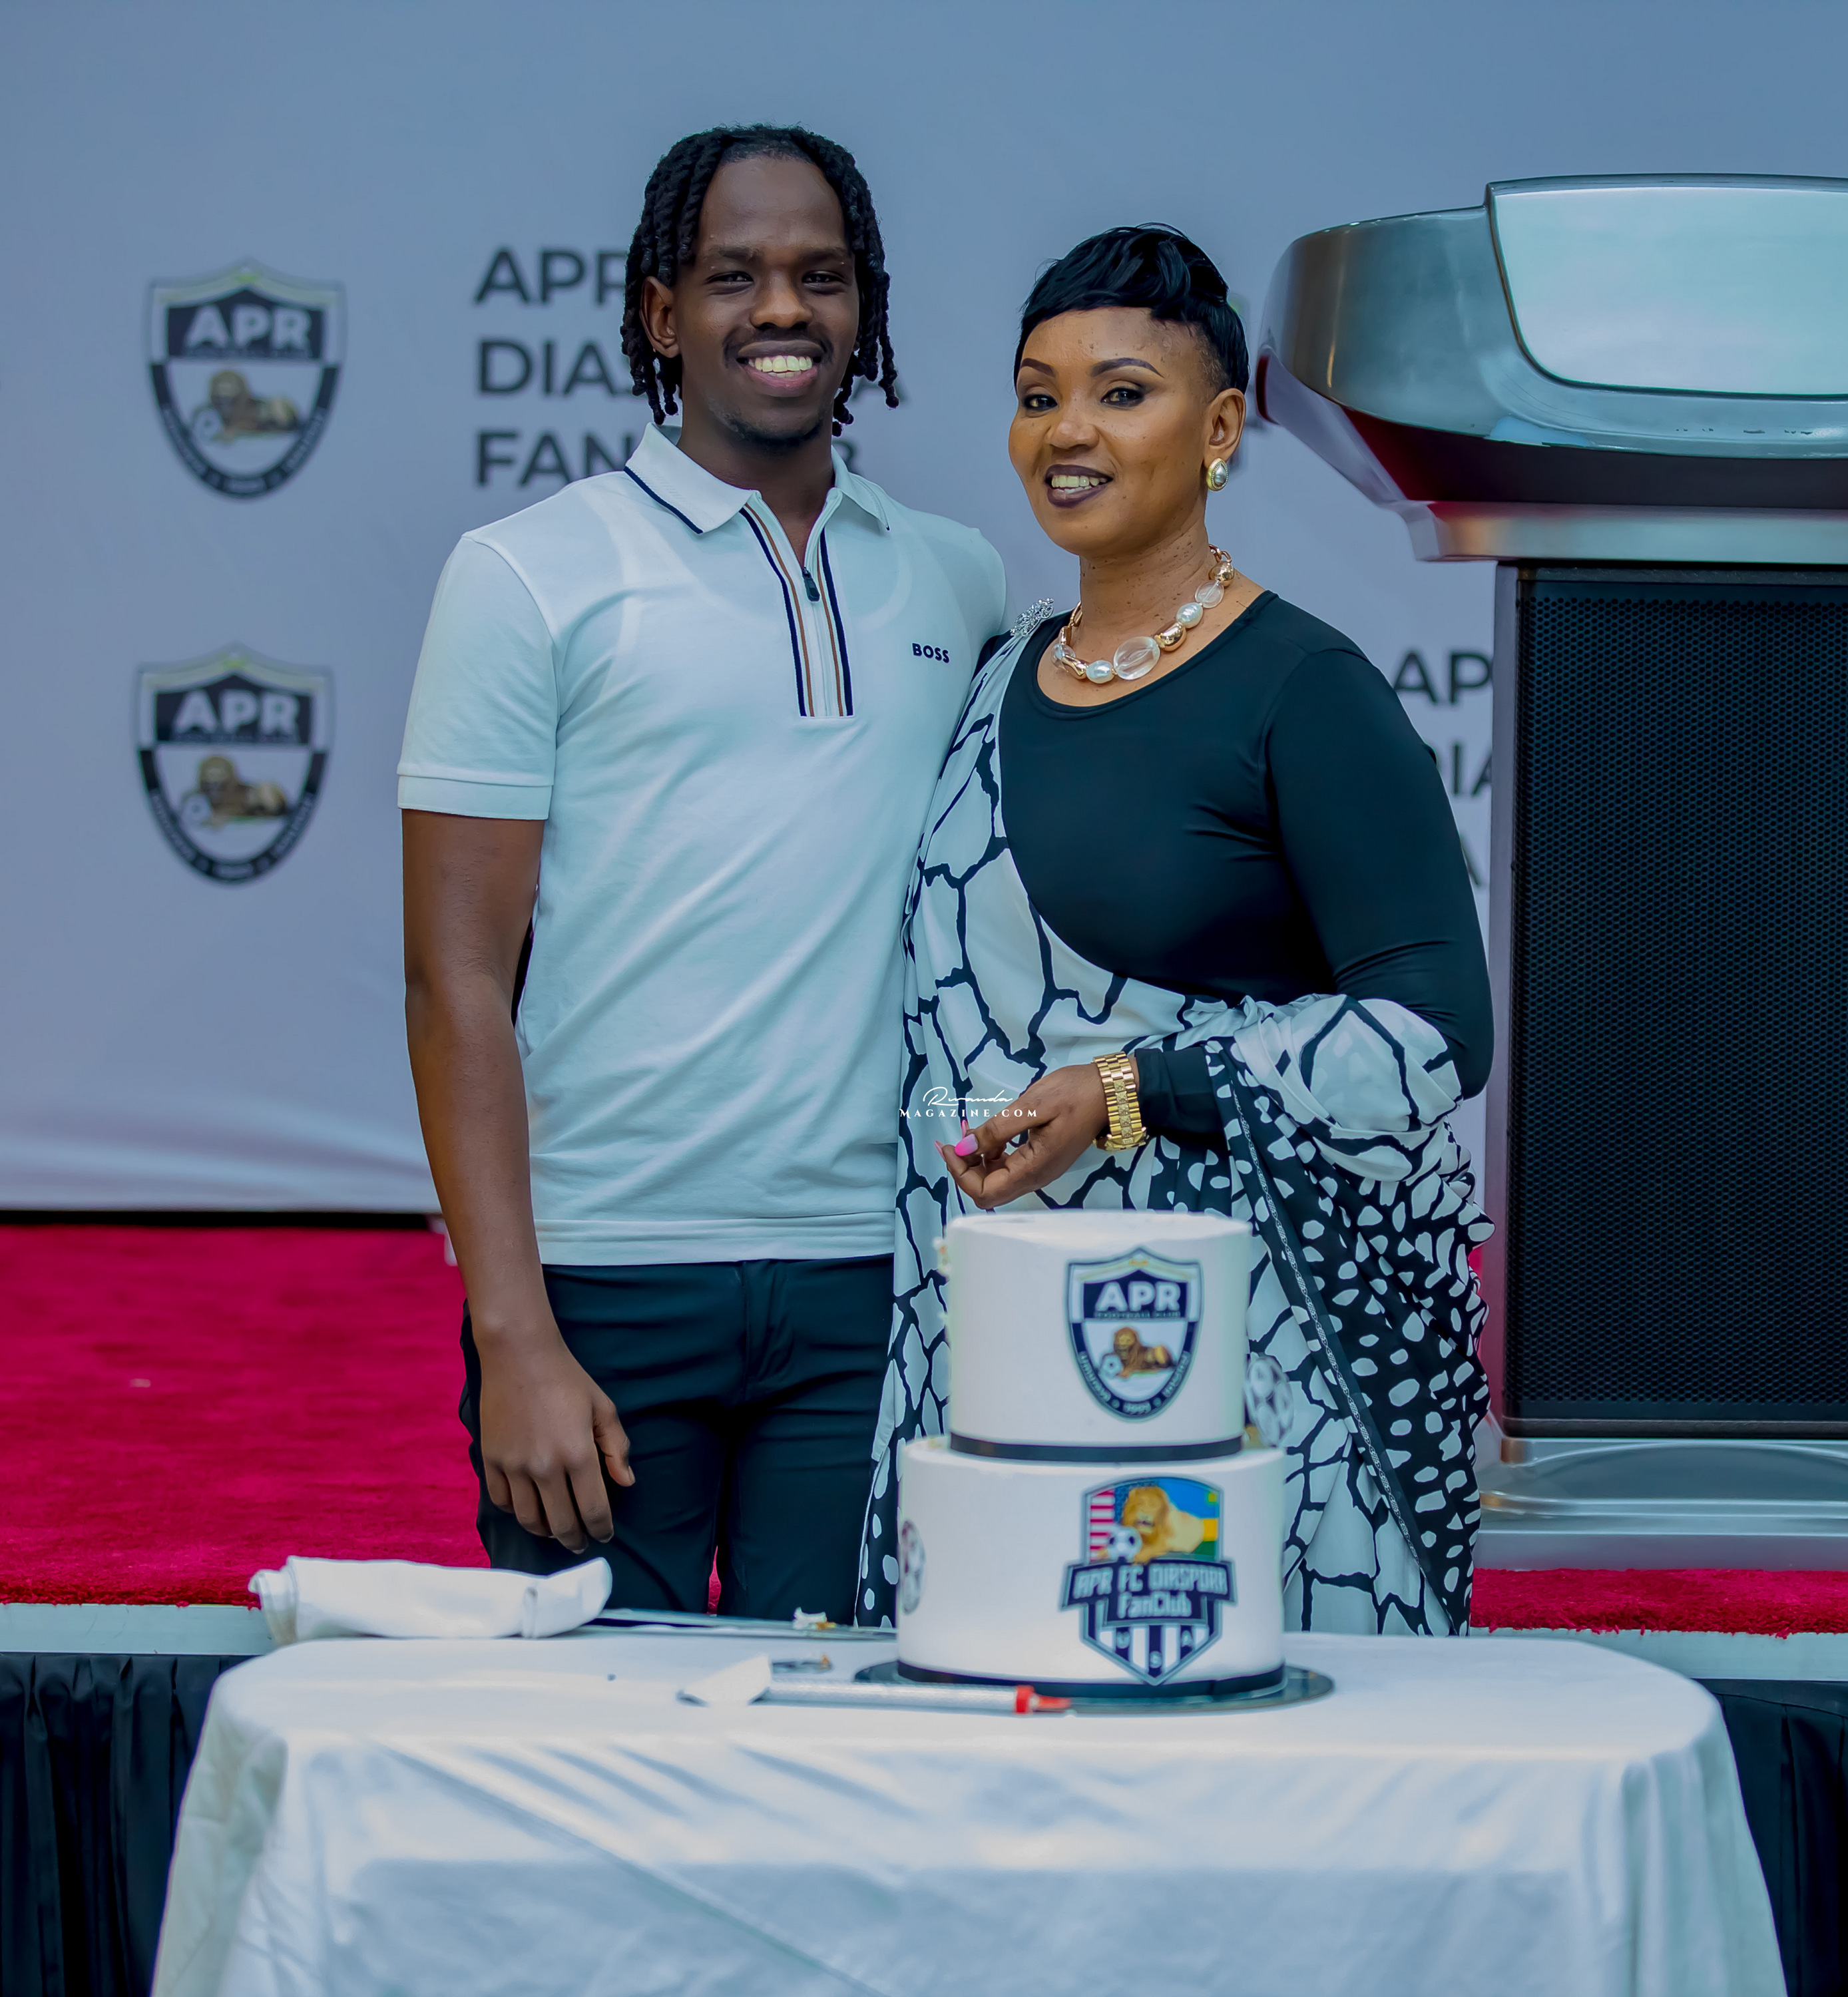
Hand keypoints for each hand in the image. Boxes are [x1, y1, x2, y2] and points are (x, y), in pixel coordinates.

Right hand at [475, 1322, 633, 1553]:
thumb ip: (616, 1448)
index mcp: (579, 1455)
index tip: (604, 1535)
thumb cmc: (567, 1379)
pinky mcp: (491, 1460)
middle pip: (562, 1523)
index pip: (594, 1510)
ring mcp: (515, 1466)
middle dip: (575, 1539)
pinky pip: (501, 1501)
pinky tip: (527, 1508)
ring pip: (529, 1519)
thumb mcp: (603, 1408)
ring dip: (545, 1530)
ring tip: (554, 1529)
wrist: (519, 1355)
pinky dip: (515, 1511)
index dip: (601, 1529)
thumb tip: (626, 1483)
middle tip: (580, 1542)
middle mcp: (546, 1467)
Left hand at [937, 1060, 1123, 1207]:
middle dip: (964, 1167)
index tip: (948, 1144)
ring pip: (996, 1180)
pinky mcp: (1042, 1160)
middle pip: (987, 1190)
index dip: (960, 1173)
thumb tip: (962, 1148)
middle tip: (954, 1137)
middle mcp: (1035, 1178)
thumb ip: (997, 1130)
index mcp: (1033, 1169)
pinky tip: (987, 1134)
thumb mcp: (1032, 1106)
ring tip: (969, 1131)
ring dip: (976, 1160)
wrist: (1112, 1093)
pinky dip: (991, 1154)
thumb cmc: (1075, 1094)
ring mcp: (1039, 1170)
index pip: (984, 1192)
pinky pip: (1008, 1167)